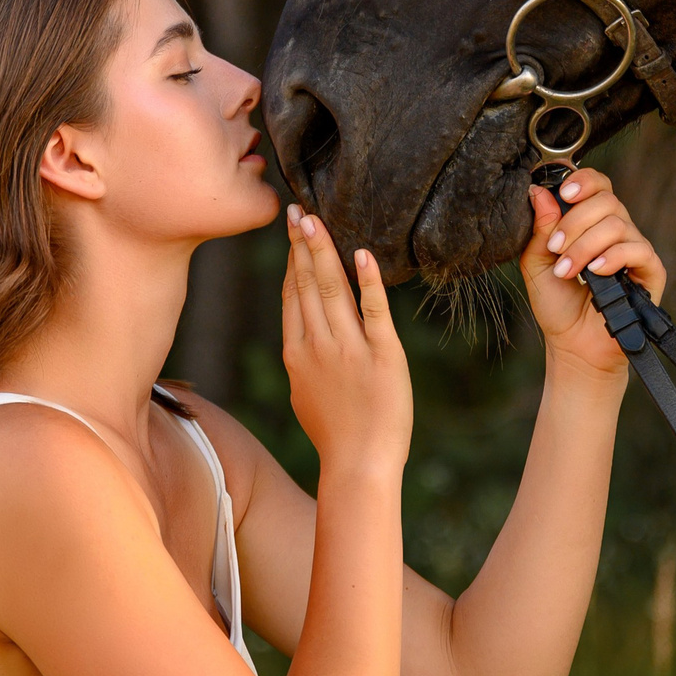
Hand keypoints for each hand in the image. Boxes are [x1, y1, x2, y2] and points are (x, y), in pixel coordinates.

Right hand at [280, 203, 412, 472]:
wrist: (359, 465)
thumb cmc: (336, 434)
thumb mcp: (305, 392)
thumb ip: (303, 357)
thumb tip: (303, 331)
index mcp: (296, 353)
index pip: (292, 295)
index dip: (292, 261)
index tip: (293, 233)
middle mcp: (318, 345)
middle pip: (307, 284)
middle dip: (301, 244)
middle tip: (298, 211)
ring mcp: (349, 349)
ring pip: (332, 289)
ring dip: (323, 251)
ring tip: (316, 221)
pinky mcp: (383, 354)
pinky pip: (374, 311)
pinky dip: (368, 281)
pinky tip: (362, 254)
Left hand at [517, 168, 667, 380]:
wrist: (574, 346)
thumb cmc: (557, 305)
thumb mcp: (538, 263)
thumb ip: (540, 229)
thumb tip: (537, 191)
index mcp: (592, 222)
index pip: (598, 185)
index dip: (584, 181)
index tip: (564, 193)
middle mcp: (617, 231)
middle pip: (607, 200)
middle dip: (575, 222)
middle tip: (555, 249)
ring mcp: (635, 250)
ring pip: (617, 224)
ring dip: (585, 245)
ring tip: (567, 271)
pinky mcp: (651, 272)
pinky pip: (637, 250)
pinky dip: (612, 257)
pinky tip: (594, 273)